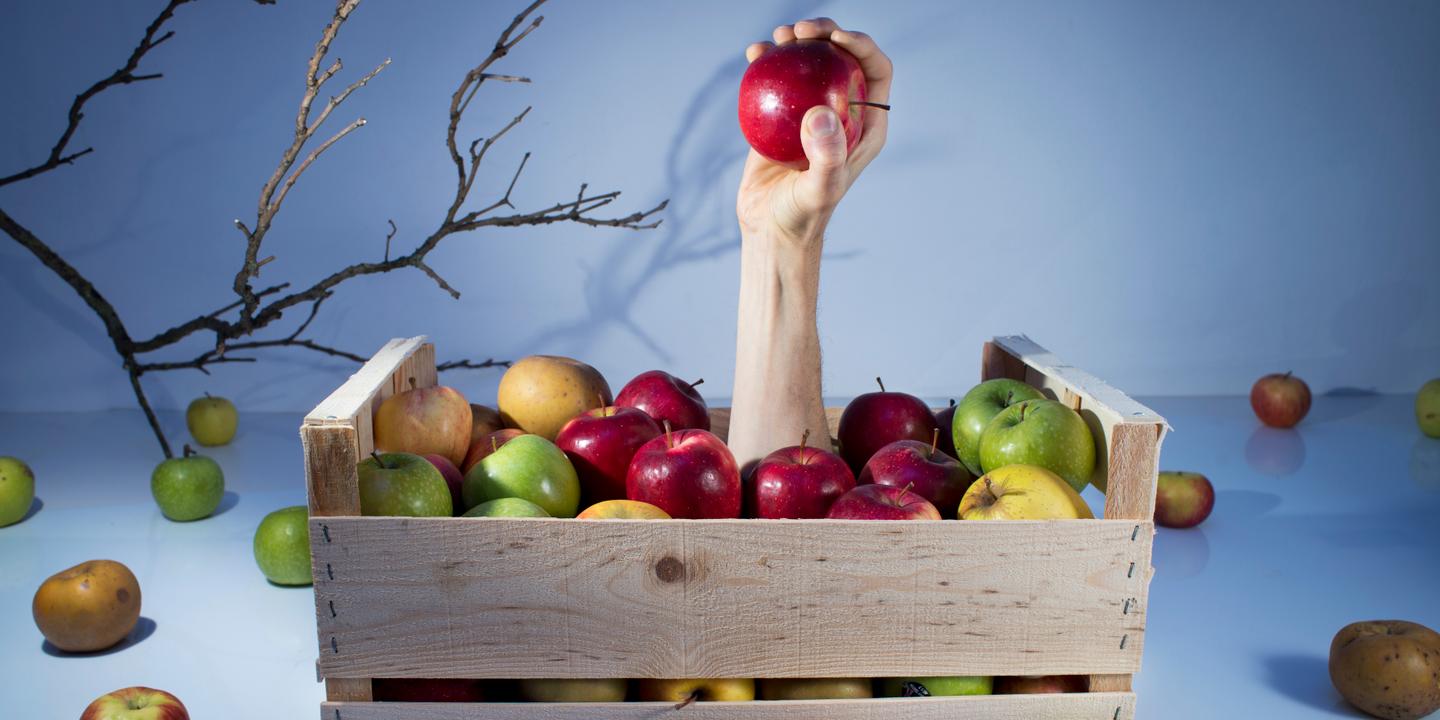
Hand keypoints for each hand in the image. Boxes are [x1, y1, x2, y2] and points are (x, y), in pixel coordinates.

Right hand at [736, 17, 892, 246]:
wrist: (770, 228)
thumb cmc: (801, 215)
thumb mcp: (818, 189)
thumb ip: (826, 155)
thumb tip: (821, 112)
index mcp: (865, 126)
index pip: (875, 72)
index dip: (861, 46)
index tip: (835, 38)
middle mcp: (842, 114)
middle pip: (842, 59)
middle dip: (826, 33)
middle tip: (800, 30)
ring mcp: (811, 113)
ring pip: (810, 64)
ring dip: (796, 42)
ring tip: (777, 38)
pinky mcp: (783, 117)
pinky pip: (778, 81)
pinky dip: (767, 62)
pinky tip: (754, 53)